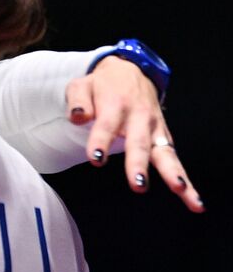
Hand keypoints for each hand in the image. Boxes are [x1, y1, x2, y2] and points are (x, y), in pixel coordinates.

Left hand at [67, 57, 202, 212]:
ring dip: (173, 173)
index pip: (107, 125)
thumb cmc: (102, 84)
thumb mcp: (82, 84)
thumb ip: (78, 100)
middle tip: (138, 184)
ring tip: (181, 190)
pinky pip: (174, 160)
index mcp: (115, 105)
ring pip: (166, 154)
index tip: (95, 158)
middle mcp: (139, 118)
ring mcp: (155, 129)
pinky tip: (194, 200)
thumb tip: (78, 116)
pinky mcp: (164, 138)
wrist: (130, 71)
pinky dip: (184, 179)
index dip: (101, 141)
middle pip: (139, 143)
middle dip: (139, 164)